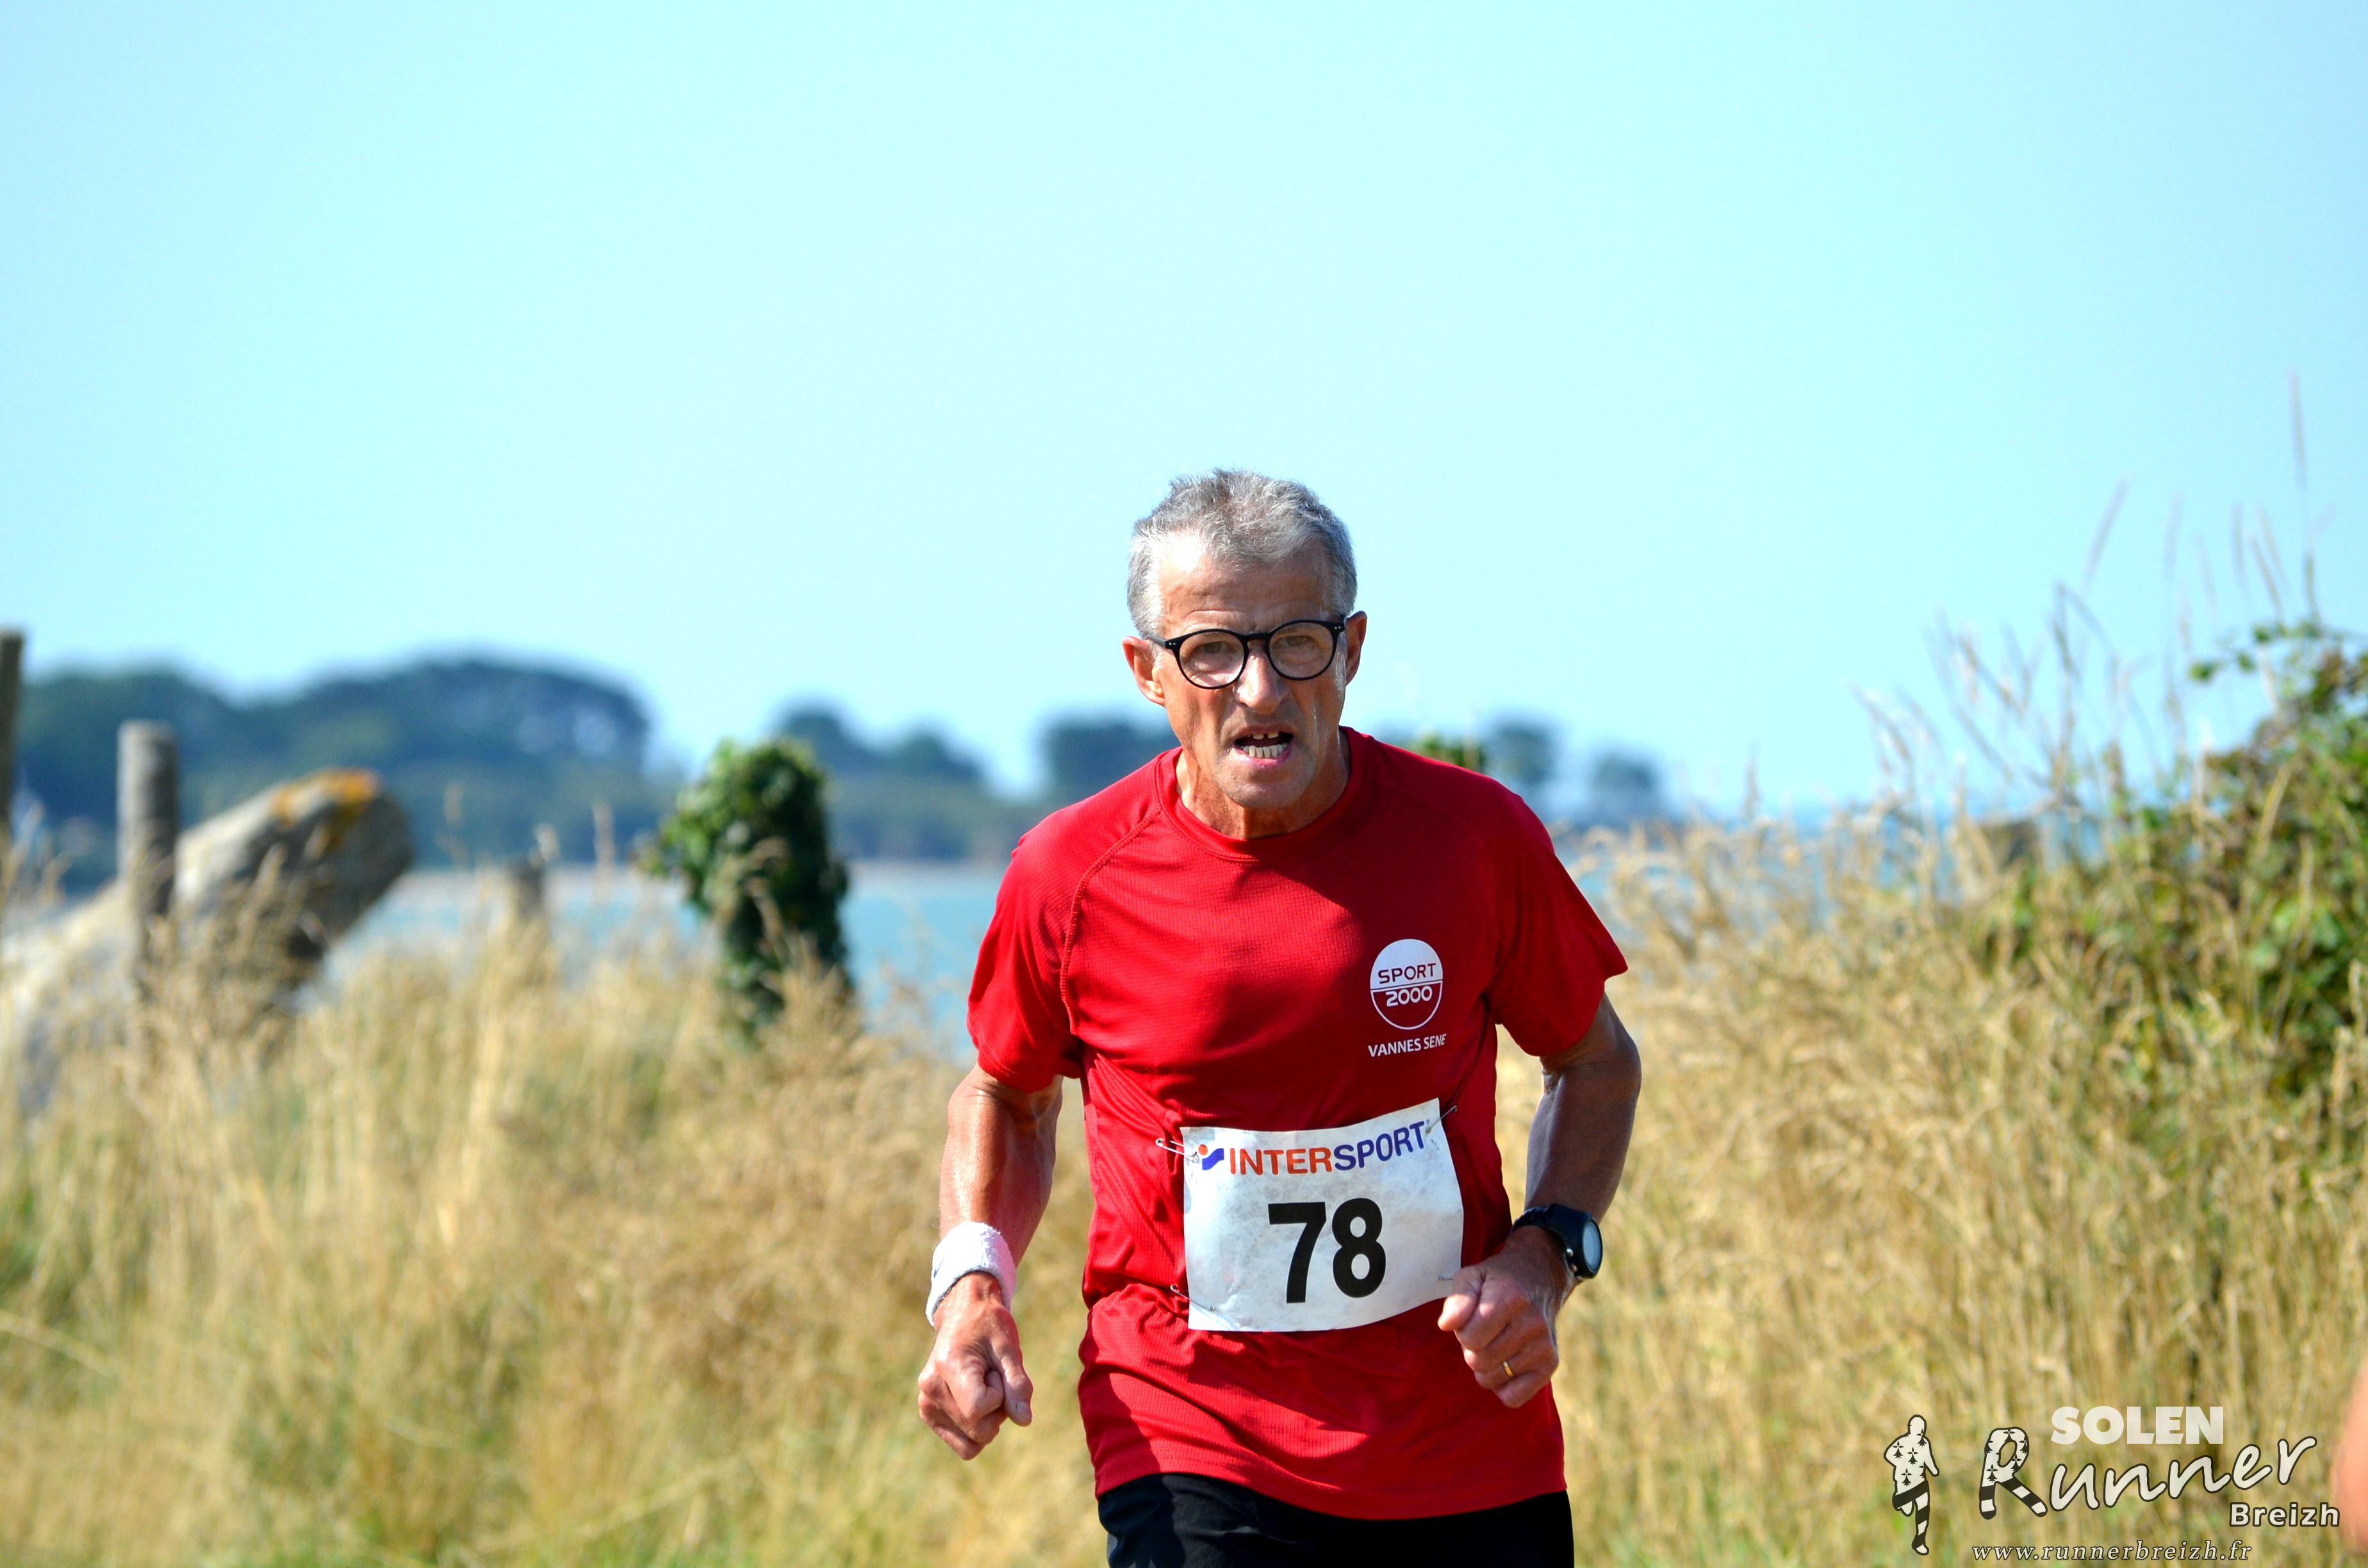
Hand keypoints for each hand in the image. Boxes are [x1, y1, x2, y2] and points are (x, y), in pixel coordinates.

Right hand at [916, 1273, 1033, 1458]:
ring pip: (971, 1443)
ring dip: (987, 1421)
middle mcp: (930, 1389)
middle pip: (977, 1430)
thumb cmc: (989, 1327)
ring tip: (982, 1386)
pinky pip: (963, 1444)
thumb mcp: (1009, 1349)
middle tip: (991, 1376)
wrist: (964, 1314)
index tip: (996, 1372)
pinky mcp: (928, 1414)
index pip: (978, 1410)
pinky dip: (977, 1427)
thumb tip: (1024, 1421)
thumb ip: (1017, 1385)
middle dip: (997, 1410)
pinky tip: (974, 1398)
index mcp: (948, 1367)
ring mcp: (926, 1404)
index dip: (999, 1396)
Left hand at [1436, 1224, 1570, 1408]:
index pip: (1470, 1338)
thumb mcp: (1473, 1276)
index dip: (1463, 1330)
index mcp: (1511, 1297)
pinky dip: (1502, 1385)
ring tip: (1495, 1342)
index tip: (1473, 1317)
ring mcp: (1544, 1347)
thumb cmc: (1499, 1280)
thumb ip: (1458, 1299)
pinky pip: (1513, 1397)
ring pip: (1491, 1380)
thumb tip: (1446, 1325)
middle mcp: (1532, 1323)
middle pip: (1478, 1361)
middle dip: (1472, 1348)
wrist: (1540, 1279)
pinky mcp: (1550, 1365)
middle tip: (1484, 1331)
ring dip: (1485, 1365)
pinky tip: (1505, 1362)